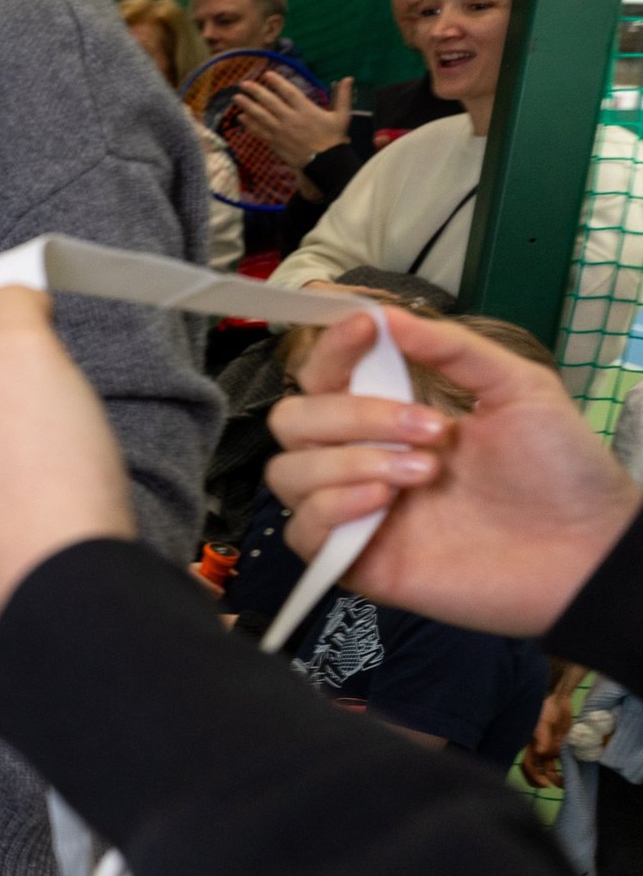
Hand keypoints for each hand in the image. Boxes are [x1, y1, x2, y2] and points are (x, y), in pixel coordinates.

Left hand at [0, 282, 135, 628]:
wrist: (75, 597)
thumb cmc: (40, 484)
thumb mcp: (27, 359)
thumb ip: (10, 310)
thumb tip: (9, 299)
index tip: (4, 288)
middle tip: (37, 345)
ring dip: (2, 415)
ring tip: (53, 407)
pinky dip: (13, 468)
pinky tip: (55, 468)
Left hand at [232, 74, 353, 169]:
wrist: (326, 163)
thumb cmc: (334, 139)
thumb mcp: (342, 116)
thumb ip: (343, 96)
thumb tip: (348, 78)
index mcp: (306, 110)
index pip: (289, 92)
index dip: (277, 82)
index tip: (267, 74)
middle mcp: (291, 118)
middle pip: (269, 102)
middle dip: (255, 91)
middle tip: (242, 84)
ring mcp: (281, 131)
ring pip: (260, 116)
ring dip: (247, 106)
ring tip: (236, 97)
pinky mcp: (275, 143)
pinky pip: (259, 131)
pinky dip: (249, 124)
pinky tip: (240, 117)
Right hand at [267, 310, 641, 635]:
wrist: (588, 549)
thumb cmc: (559, 471)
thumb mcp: (518, 387)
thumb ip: (453, 348)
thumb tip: (388, 314)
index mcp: (389, 416)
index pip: (323, 376)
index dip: (331, 348)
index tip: (366, 328)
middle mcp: (362, 459)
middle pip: (292, 421)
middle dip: (351, 415)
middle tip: (428, 429)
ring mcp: (355, 511)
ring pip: (287, 473)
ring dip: (349, 462)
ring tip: (423, 473)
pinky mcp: (355, 561)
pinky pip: (301, 531)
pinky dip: (333, 508)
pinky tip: (385, 504)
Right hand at [521, 662, 584, 789]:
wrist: (560, 699)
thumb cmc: (546, 708)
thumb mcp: (542, 721)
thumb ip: (541, 736)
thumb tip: (540, 753)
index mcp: (530, 745)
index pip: (527, 765)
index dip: (533, 776)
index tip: (544, 783)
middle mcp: (539, 750)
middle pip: (537, 770)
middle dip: (543, 780)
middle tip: (554, 786)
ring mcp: (550, 749)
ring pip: (551, 768)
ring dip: (557, 777)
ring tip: (567, 783)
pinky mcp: (562, 746)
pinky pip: (564, 761)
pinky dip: (568, 767)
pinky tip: (575, 773)